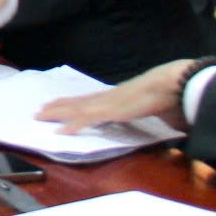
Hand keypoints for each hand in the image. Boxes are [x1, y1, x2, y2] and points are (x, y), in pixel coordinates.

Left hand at [35, 59, 198, 134]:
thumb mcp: (161, 108)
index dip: (75, 102)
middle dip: (58, 106)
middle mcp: (110, 97)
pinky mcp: (111, 111)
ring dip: (57, 113)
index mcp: (120, 96)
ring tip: (40, 115)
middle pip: (78, 101)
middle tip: (40, 109)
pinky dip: (73, 126)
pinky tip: (61, 132)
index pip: (91, 99)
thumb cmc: (172, 95)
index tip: (61, 103)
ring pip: (76, 108)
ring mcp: (109, 103)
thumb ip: (159, 114)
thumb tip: (172, 120)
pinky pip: (87, 120)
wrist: (175, 83)